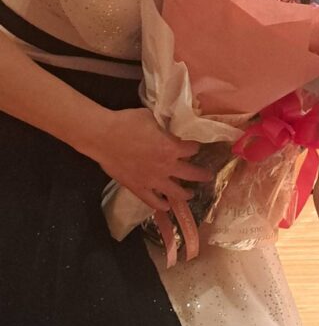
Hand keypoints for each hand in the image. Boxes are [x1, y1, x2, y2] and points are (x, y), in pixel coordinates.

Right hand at [95, 108, 212, 210]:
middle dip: (201, 174)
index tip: (195, 146)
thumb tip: (166, 130)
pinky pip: (152, 201)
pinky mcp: (138, 188)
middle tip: (208, 175)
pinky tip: (166, 207)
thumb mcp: (151, 118)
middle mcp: (166, 166)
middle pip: (191, 173)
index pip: (192, 149)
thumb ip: (163, 127)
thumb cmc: (128, 122)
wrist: (104, 136)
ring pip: (175, 192)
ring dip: (185, 193)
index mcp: (171, 147)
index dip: (194, 146)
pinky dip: (160, 205)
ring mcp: (152, 180)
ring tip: (191, 194)